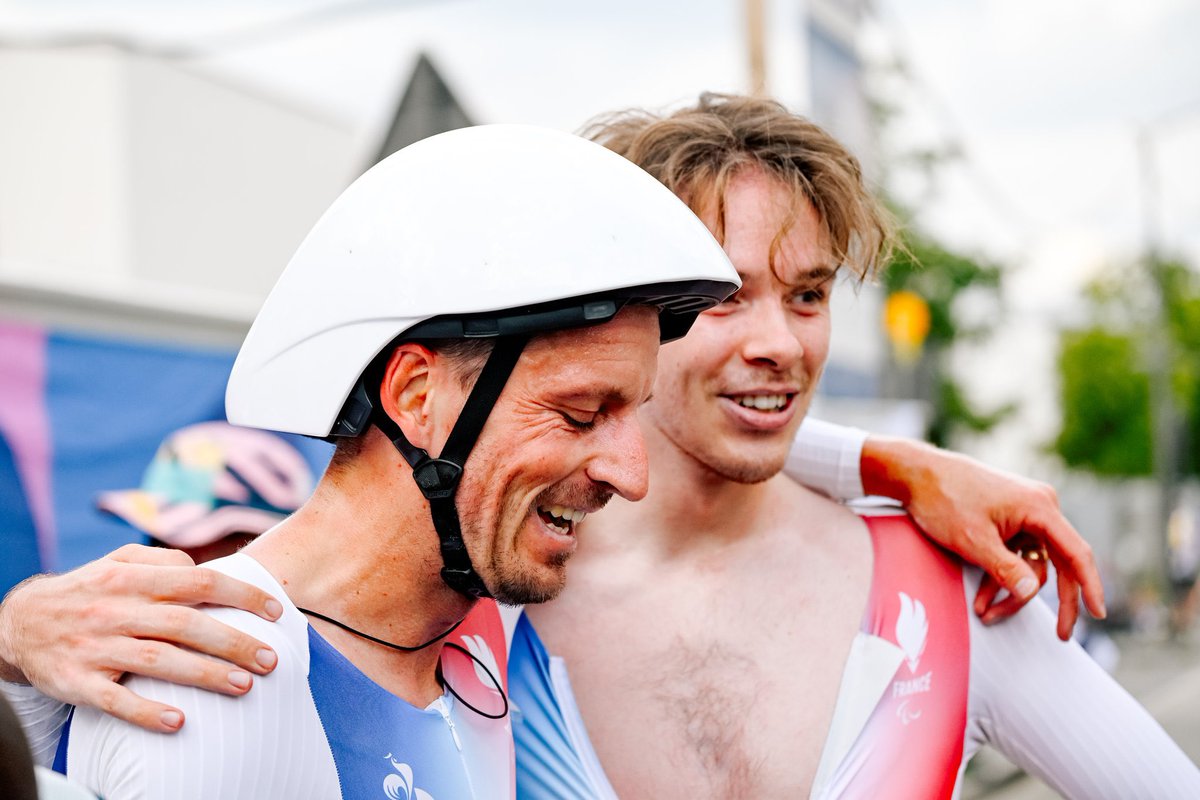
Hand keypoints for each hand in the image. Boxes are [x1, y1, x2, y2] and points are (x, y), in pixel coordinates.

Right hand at [0, 544, 281, 731]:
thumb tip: (207, 569)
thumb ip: (163, 561)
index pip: (199, 581)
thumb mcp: (118, 562)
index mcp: (132, 578)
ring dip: (204, 674)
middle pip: (186, 623)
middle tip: (271, 659)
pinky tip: (179, 722)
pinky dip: (146, 712)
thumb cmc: (89, 590)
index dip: (242, 594)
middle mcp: (116, 610)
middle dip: (234, 641)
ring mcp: (96, 647)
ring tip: (244, 685)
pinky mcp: (77, 682)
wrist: (18, 623)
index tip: (276, 612)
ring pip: (158, 660)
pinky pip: (115, 700)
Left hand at [860, 436, 1105, 639]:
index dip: (1091, 586)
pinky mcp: (1008, 520)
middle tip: (1060, 635)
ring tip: (984, 613)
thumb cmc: (943, 500)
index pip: (1077, 553)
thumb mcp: (973, 540)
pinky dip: (1000, 576)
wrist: (916, 474)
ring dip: (1011, 591)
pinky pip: (1015, 555)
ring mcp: (1025, 514)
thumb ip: (1005, 569)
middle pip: (1059, 563)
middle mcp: (1040, 508)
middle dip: (1055, 601)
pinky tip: (981, 600)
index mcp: (1040, 507)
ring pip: (1032, 564)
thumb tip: (1031, 594)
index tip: (1099, 614)